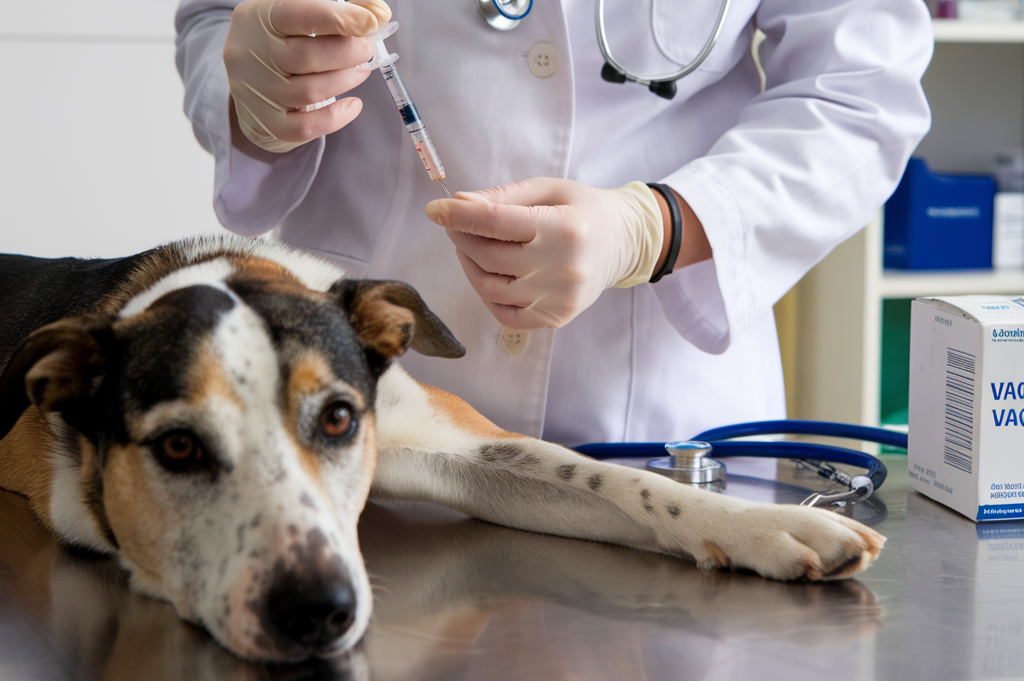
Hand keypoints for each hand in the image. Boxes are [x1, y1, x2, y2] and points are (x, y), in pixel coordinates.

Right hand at [224, 0, 391, 152]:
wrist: (251, 74)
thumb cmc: (284, 38)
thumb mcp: (302, 12)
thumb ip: (340, 9)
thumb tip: (378, 14)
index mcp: (259, 17)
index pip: (298, 15)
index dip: (338, 19)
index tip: (370, 22)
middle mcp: (252, 53)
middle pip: (308, 56)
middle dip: (349, 52)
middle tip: (366, 49)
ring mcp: (257, 90)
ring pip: (310, 92)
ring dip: (346, 80)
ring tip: (361, 71)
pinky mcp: (267, 121)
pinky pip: (304, 127)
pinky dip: (335, 118)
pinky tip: (353, 105)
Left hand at [425, 179, 663, 328]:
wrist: (623, 243)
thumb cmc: (582, 209)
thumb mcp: (547, 189)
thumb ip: (502, 197)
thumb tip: (458, 204)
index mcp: (564, 228)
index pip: (497, 222)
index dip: (459, 216)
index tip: (434, 209)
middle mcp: (563, 267)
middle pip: (489, 256)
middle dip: (461, 236)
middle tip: (454, 224)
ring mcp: (559, 298)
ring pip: (490, 287)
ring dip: (469, 264)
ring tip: (470, 246)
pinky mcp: (555, 318)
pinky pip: (503, 312)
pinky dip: (486, 292)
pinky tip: (489, 271)